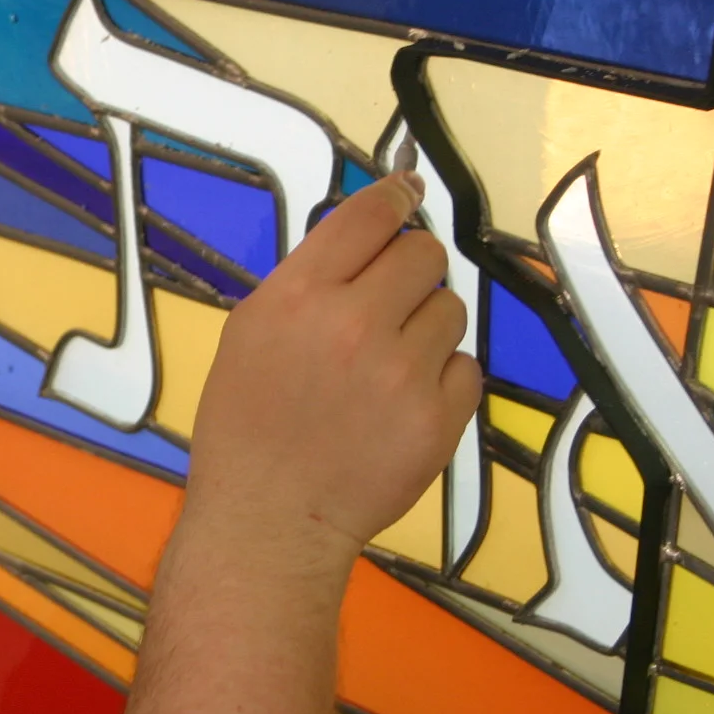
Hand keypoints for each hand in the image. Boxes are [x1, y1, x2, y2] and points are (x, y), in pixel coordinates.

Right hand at [179, 172, 481, 569]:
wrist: (270, 518)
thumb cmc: (246, 425)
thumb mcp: (249, 333)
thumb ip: (307, 281)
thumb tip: (369, 235)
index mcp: (297, 297)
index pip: (368, 217)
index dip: (396, 198)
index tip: (408, 194)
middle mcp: (352, 324)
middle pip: (424, 254)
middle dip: (411, 270)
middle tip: (390, 304)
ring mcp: (402, 372)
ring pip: (451, 309)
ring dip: (427, 327)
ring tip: (388, 366)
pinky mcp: (438, 418)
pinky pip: (467, 366)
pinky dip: (443, 379)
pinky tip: (403, 403)